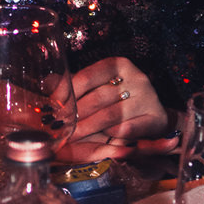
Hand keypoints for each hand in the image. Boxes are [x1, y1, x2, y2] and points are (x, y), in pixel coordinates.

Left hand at [55, 57, 170, 160]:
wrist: (154, 116)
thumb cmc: (120, 100)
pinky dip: (111, 135)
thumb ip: (76, 85)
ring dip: (88, 128)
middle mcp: (136, 77)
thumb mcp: (99, 87)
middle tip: (60, 127)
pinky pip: (127, 129)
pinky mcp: (155, 118)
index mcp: (119, 65)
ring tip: (72, 136)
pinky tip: (101, 139)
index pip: (88, 75)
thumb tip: (47, 83)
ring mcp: (148, 97)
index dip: (68, 91)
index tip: (54, 106)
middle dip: (76, 115)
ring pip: (111, 115)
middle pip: (98, 98)